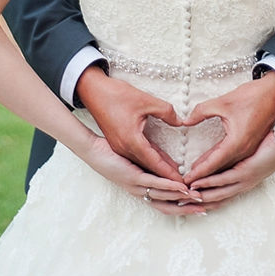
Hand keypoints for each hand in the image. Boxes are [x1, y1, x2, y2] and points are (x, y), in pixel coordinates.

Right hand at [76, 65, 184, 180]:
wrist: (91, 90)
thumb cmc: (116, 94)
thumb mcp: (146, 100)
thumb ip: (166, 112)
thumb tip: (180, 122)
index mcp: (131, 141)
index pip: (154, 163)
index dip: (169, 174)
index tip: (182, 184)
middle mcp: (124, 148)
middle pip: (148, 167)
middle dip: (165, 177)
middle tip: (183, 185)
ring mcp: (119, 146)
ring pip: (142, 162)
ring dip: (157, 169)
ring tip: (174, 175)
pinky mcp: (117, 142)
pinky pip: (136, 155)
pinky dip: (149, 160)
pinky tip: (159, 161)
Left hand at [85, 134, 205, 215]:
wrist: (93, 150)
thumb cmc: (114, 154)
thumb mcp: (139, 159)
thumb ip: (155, 163)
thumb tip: (172, 164)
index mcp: (142, 189)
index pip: (166, 202)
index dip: (183, 206)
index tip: (201, 205)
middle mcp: (140, 192)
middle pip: (167, 206)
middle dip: (187, 209)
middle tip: (205, 209)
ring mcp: (136, 186)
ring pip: (163, 197)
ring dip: (182, 199)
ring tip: (199, 198)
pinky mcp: (132, 177)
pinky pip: (154, 183)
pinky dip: (169, 186)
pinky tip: (182, 186)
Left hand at [183, 71, 274, 184]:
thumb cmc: (253, 96)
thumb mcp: (223, 102)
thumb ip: (201, 112)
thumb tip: (185, 121)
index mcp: (238, 143)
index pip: (214, 163)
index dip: (199, 172)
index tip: (186, 180)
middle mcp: (245, 150)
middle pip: (220, 169)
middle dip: (203, 178)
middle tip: (186, 185)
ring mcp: (250, 149)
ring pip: (227, 165)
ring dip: (212, 172)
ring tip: (194, 177)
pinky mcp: (251, 145)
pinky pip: (233, 158)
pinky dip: (221, 163)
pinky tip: (210, 162)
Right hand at [188, 131, 274, 207]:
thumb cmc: (268, 143)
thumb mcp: (246, 152)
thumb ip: (231, 156)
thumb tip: (216, 152)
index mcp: (242, 181)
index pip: (217, 192)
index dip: (201, 196)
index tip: (184, 196)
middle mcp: (242, 185)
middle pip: (214, 197)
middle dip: (195, 199)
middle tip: (177, 201)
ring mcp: (244, 181)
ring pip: (217, 192)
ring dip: (198, 193)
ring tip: (182, 193)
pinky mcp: (246, 172)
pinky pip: (223, 179)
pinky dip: (208, 182)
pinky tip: (196, 182)